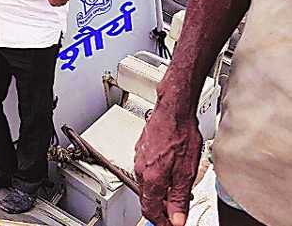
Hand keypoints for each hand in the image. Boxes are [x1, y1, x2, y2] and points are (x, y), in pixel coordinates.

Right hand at [134, 100, 202, 225]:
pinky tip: (169, 174)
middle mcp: (141, 170)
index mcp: (152, 179)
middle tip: (177, 214)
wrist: (173, 111)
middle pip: (147, 199)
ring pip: (147, 185)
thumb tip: (177, 218)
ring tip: (177, 193)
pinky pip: (146, 171)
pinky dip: (157, 179)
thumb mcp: (187, 173)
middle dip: (162, 210)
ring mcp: (139, 159)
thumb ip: (180, 198)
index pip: (151, 211)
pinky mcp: (141, 150)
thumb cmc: (180, 135)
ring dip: (160, 194)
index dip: (162, 223)